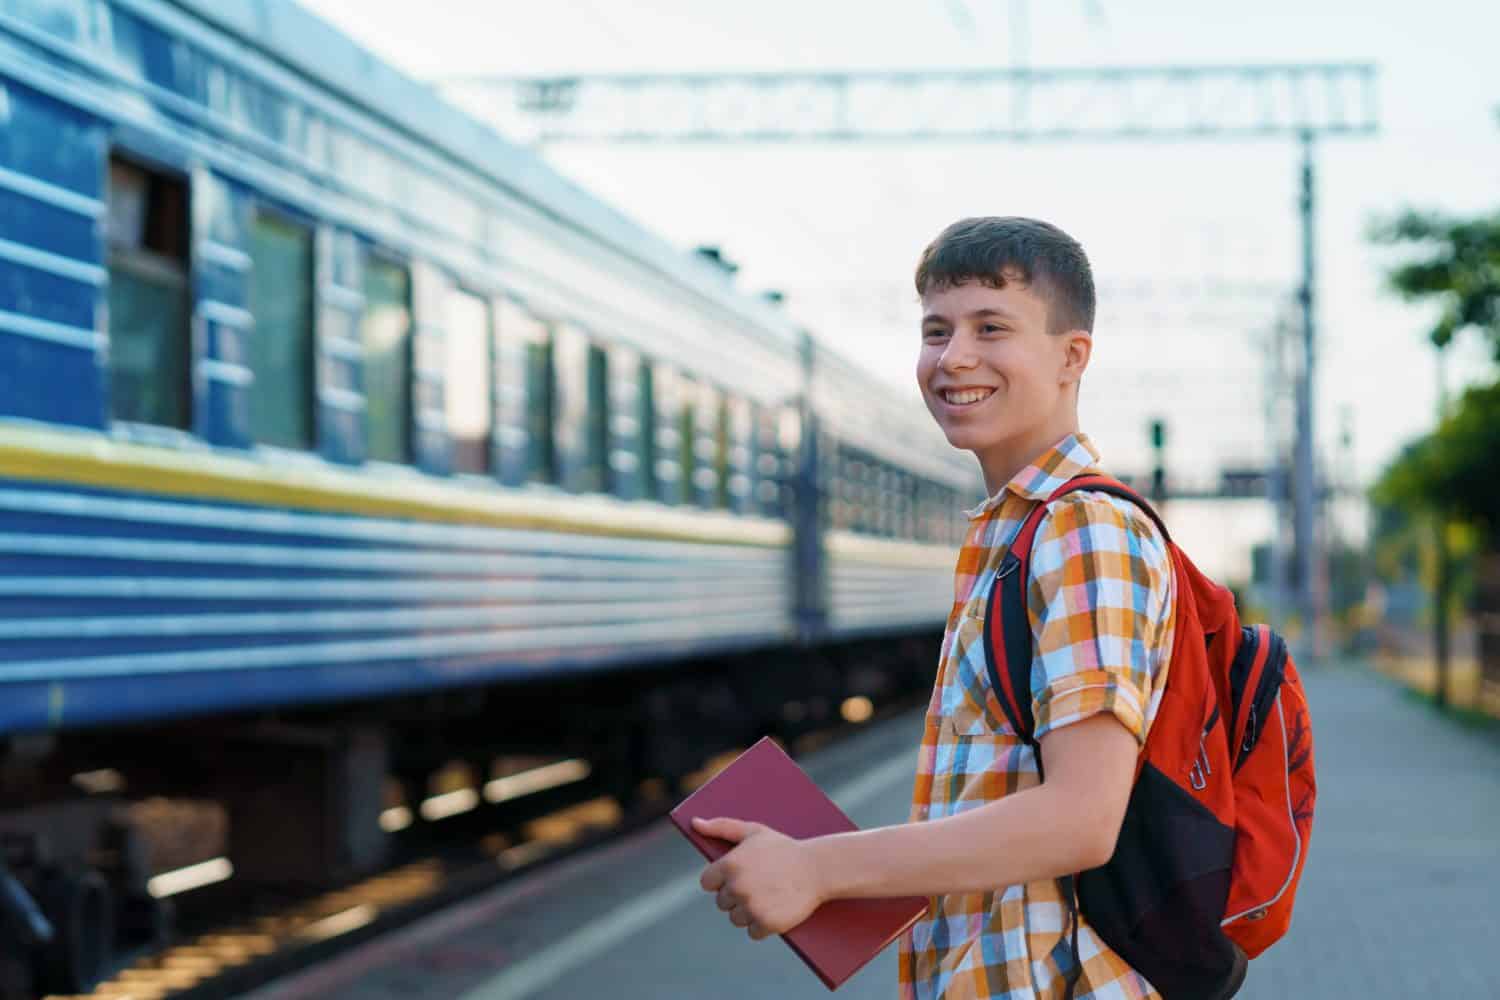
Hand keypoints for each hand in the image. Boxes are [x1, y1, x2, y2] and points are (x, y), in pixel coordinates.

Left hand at [693, 817, 825, 939]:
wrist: (817, 868)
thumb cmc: (783, 848)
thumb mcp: (753, 832)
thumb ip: (721, 827)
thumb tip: (694, 823)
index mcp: (729, 865)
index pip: (707, 883)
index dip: (721, 880)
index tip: (738, 876)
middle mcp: (737, 887)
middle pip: (722, 902)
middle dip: (738, 895)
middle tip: (760, 884)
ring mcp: (751, 907)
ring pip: (736, 918)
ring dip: (749, 912)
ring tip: (768, 896)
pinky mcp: (766, 924)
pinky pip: (753, 932)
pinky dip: (763, 926)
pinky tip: (775, 909)